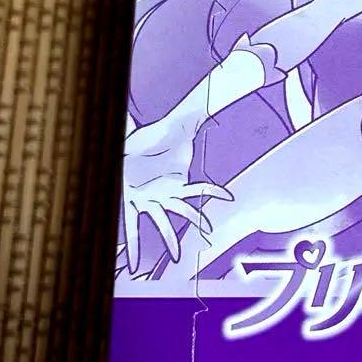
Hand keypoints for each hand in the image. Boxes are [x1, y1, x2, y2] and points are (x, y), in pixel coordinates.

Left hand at [120, 112, 231, 272]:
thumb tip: (208, 99)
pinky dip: (133, 245)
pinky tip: (132, 262)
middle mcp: (166, 193)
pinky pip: (132, 227)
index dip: (214, 194)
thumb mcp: (174, 126)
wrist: (134, 143)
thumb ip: (190, 115)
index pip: (199, 189)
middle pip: (185, 213)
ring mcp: (150, 201)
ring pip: (162, 225)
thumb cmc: (156, 134)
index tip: (229, 198)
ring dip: (169, 242)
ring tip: (175, 259)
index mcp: (176, 180)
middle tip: (207, 236)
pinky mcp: (132, 203)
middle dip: (196, 224)